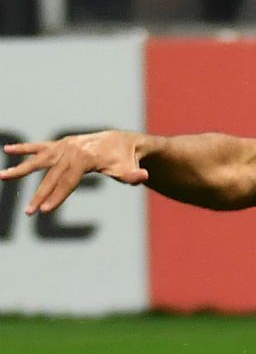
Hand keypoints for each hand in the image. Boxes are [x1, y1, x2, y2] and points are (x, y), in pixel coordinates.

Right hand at [0, 130, 147, 214]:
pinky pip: (40, 147)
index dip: (58, 196)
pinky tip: (7, 150)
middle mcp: (71, 150)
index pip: (68, 181)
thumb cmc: (127, 160)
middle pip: (52, 176)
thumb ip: (133, 176)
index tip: (46, 211)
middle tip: (29, 212)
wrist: (125, 141)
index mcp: (85, 158)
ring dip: (20, 169)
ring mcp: (64, 146)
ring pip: (39, 160)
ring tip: (2, 176)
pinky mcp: (61, 144)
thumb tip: (143, 177)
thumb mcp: (131, 170)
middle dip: (40, 195)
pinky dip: (25, 149)